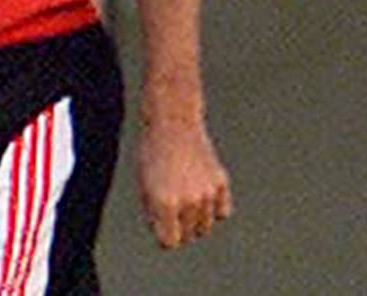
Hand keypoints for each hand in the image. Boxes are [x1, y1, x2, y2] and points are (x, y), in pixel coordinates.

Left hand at [136, 115, 231, 247]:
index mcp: (164, 202)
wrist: (173, 124)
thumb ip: (155, 214)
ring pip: (205, 226)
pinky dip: (214, 209)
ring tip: (184, 197)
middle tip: (171, 206)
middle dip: (179, 226)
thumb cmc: (153, 153)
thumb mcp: (144, 185)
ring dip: (196, 219)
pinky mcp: (221, 184)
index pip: (169, 242)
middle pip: (189, 235)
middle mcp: (188, 201)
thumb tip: (169, 236)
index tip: (160, 224)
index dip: (163, 235)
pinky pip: (222, 212)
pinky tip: (202, 195)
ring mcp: (207, 193)